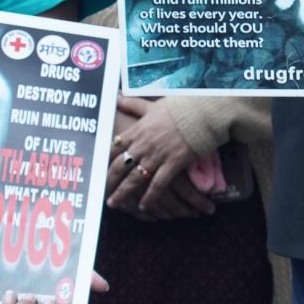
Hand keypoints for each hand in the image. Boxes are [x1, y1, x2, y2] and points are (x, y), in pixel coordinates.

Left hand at [107, 94, 214, 218]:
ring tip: (115, 204)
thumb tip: (118, 97)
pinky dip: (149, 197)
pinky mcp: (173, 164)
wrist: (203, 113)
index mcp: (137, 130)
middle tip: (104, 192)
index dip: (105, 161)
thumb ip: (134, 104)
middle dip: (110, 181)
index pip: (114, 148)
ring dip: (123, 193)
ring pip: (134, 179)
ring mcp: (157, 156)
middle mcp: (143, 144)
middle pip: (120, 166)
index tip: (100, 170)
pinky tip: (144, 206)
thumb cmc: (180, 108)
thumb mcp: (153, 104)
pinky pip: (157, 185)